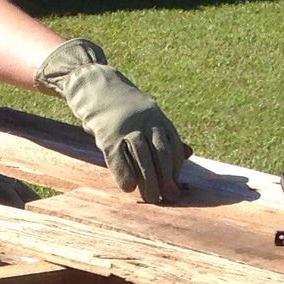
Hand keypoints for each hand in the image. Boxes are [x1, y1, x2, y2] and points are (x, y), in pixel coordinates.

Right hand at [34, 39, 190, 203]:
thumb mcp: (148, 117)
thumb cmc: (123, 108)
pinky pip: (119, 159)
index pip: (173, 145)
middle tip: (170, 197)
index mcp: (157, 116)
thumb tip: (189, 154)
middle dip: (167, 179)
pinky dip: (125, 175)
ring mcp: (126, 127)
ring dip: (149, 182)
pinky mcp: (107, 135)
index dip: (176, 167)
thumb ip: (166, 135)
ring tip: (153, 198)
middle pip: (160, 154)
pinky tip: (129, 188)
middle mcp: (144, 121)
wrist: (94, 85)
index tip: (176, 184)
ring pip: (142, 158)